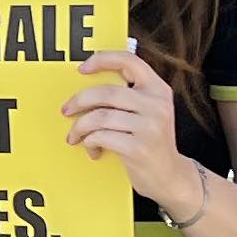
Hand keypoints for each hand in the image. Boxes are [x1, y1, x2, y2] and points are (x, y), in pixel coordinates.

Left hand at [65, 46, 195, 207]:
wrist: (170, 177)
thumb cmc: (151, 142)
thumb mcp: (150, 112)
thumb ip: (130, 95)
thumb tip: (88, 84)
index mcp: (159, 90)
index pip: (130, 61)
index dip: (102, 60)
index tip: (82, 69)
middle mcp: (157, 104)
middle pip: (107, 92)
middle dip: (79, 100)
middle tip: (66, 110)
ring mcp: (150, 126)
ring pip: (100, 117)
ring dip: (80, 127)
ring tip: (75, 136)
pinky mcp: (139, 148)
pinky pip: (101, 137)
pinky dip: (90, 143)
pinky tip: (93, 150)